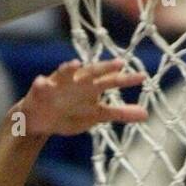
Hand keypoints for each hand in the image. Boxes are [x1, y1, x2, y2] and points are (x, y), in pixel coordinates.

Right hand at [17, 60, 147, 139]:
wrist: (43, 121)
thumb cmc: (72, 113)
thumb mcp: (98, 115)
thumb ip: (120, 113)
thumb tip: (146, 115)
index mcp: (92, 87)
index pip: (112, 81)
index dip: (126, 80)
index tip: (143, 77)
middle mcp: (78, 82)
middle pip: (92, 73)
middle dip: (104, 69)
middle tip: (119, 64)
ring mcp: (59, 85)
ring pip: (64, 73)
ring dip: (69, 68)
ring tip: (75, 64)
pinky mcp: (40, 91)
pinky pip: (39, 86)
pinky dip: (40, 83)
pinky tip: (41, 81)